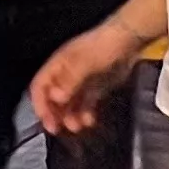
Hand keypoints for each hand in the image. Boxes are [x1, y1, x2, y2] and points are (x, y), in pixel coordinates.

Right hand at [29, 19, 139, 137]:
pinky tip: (90, 121)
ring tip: (78, 127)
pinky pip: (85, 103)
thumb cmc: (103, 47)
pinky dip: (85, 113)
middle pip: (53, 98)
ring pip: (69, 103)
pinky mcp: (96, 86)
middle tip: (59, 130)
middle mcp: (66, 74)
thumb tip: (56, 98)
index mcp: (58, 65)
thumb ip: (70, 80)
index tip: (47, 121)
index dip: (40, 104)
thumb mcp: (85, 62)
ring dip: (70, 116)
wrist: (129, 38)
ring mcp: (81, 80)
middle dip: (55, 114)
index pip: (40, 86)